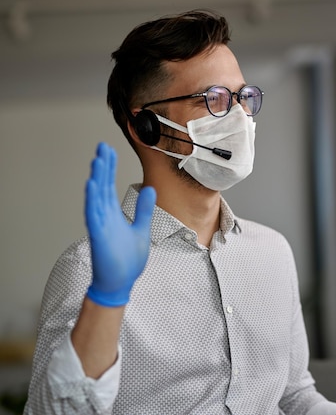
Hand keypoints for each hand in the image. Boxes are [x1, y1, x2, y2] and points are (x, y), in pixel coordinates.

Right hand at [85, 142, 155, 306]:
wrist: (121, 283)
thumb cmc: (127, 260)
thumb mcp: (141, 229)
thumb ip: (143, 210)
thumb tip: (149, 190)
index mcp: (113, 214)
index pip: (109, 185)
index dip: (109, 167)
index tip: (109, 150)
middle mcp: (104, 216)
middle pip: (101, 186)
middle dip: (102, 166)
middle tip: (102, 147)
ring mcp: (100, 225)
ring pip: (96, 197)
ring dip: (96, 178)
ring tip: (97, 160)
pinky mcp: (99, 235)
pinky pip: (93, 215)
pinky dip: (92, 200)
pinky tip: (92, 185)